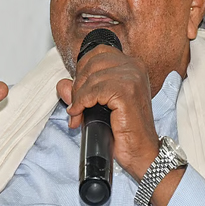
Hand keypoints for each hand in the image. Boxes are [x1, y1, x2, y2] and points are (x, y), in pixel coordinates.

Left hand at [56, 45, 158, 181]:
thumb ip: (81, 91)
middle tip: (76, 106)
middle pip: (91, 63)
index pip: (97, 53)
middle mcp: (134, 67)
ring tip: (78, 114)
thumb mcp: (98, 105)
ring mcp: (132, 78)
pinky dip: (82, 103)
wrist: (141, 152)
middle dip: (78, 86)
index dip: (82, 70)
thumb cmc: (125, 130)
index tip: (78, 91)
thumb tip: (63, 84)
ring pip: (91, 78)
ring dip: (79, 98)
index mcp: (132, 65)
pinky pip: (94, 91)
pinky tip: (81, 114)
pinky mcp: (126, 91)